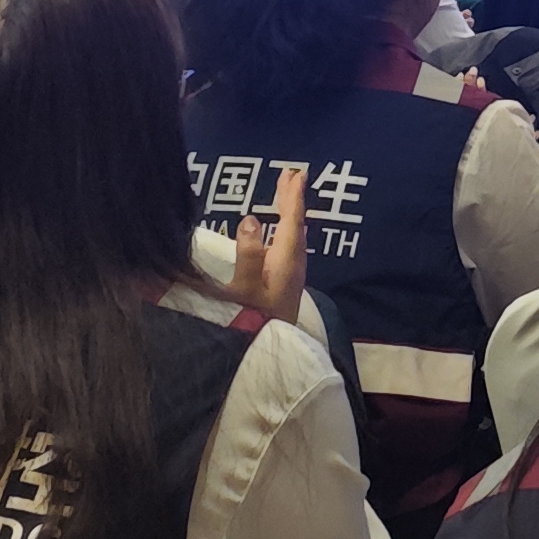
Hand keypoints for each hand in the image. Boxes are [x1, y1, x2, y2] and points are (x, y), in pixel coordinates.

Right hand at [227, 163, 308, 323]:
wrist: (263, 364)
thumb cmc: (251, 326)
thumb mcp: (242, 292)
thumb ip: (248, 256)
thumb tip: (251, 219)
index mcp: (284, 264)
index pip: (291, 223)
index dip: (292, 198)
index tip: (296, 174)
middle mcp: (291, 270)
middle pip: (294, 228)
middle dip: (291, 202)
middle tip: (291, 176)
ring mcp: (288, 282)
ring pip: (291, 240)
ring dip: (288, 217)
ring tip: (284, 198)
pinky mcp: (282, 292)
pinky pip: (286, 252)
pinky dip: (283, 235)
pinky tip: (277, 239)